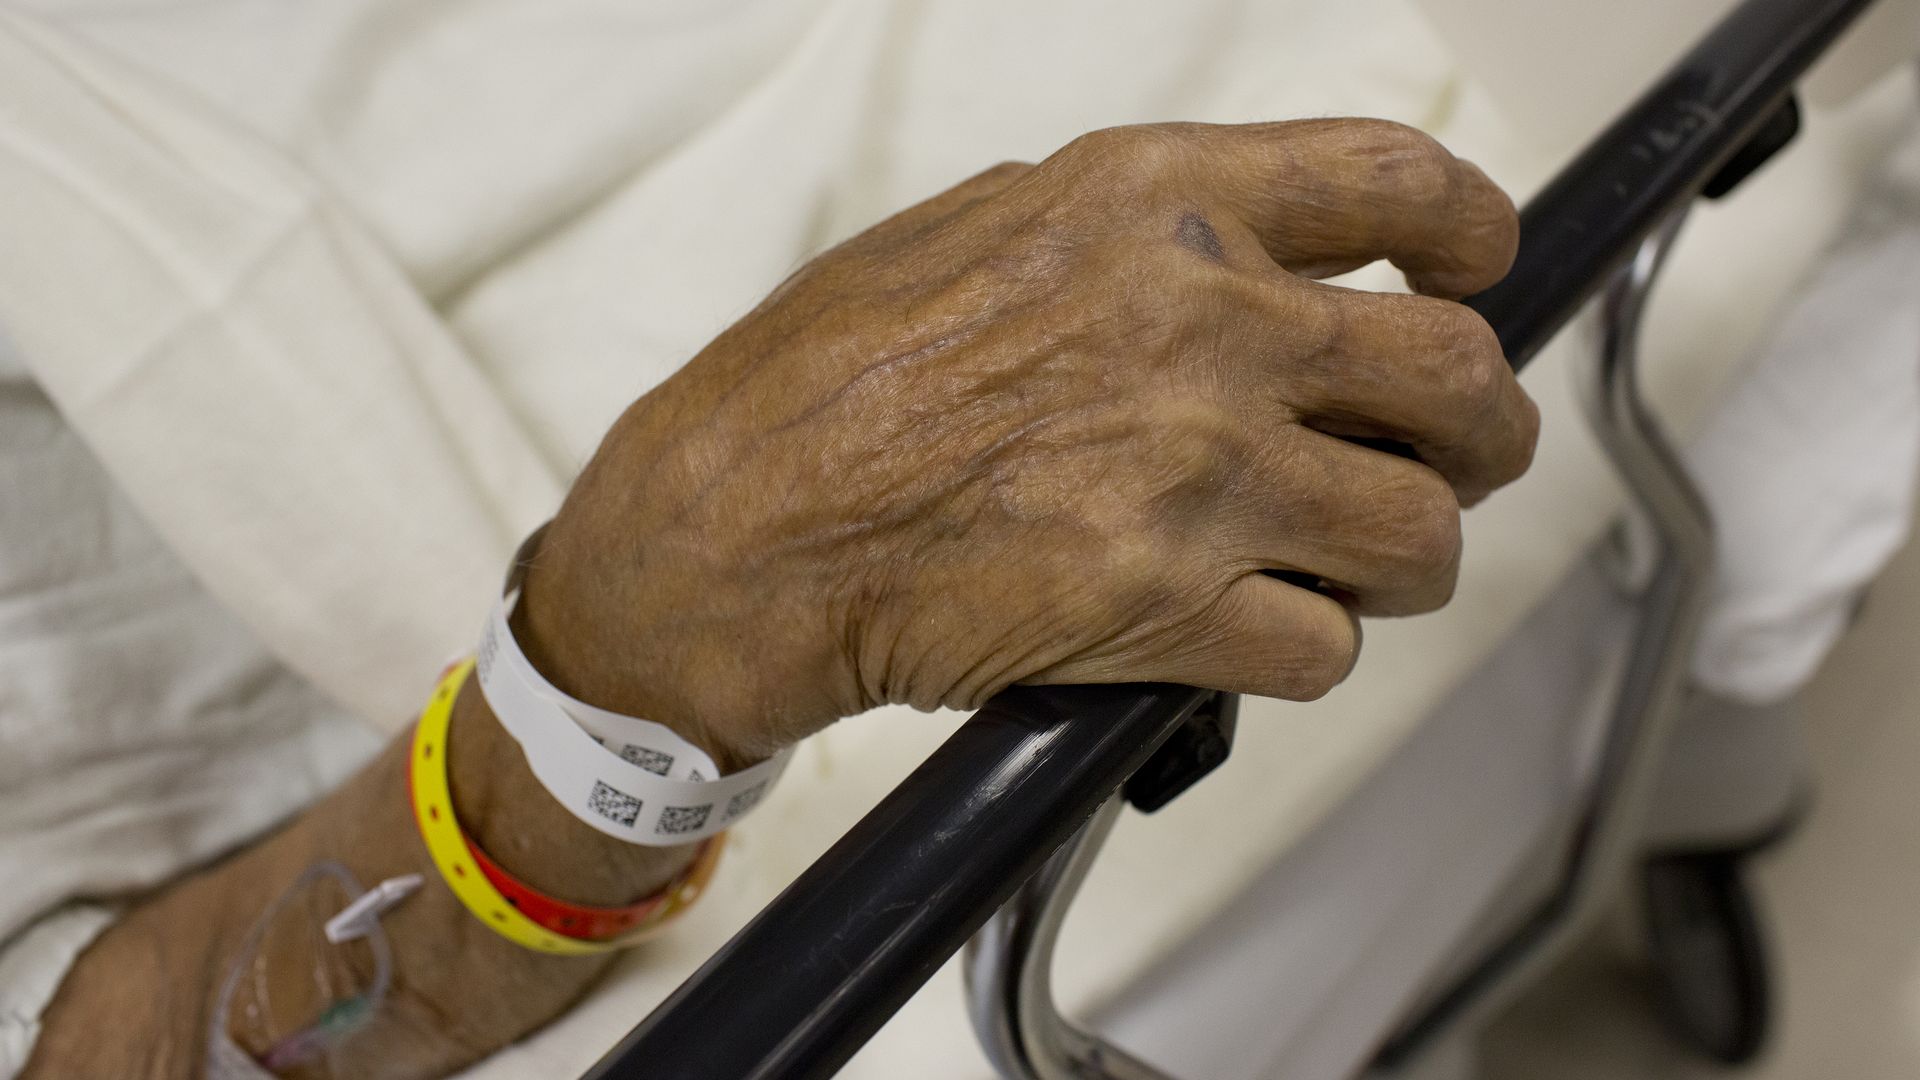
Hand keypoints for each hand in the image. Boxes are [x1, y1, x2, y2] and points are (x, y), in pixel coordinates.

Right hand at [515, 119, 1537, 764]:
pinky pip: (1324, 647)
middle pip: (1457, 375)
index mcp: (1157, 207)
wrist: (735, 532)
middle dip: (1481, 432)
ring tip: (1354, 566)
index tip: (1476, 272)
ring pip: (1423, 531)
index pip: (1401, 186)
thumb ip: (1123, 228)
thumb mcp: (972, 230)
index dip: (1474, 236)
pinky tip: (1252, 633)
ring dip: (1405, 558)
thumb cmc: (819, 383)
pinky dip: (1305, 650)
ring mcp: (1199, 472)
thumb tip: (1231, 248)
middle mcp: (1203, 326)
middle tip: (1452, 459)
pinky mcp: (1171, 608)